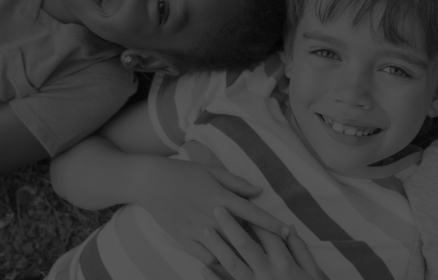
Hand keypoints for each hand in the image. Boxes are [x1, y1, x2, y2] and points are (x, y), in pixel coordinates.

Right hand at [138, 159, 288, 265]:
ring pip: (225, 249)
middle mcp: (211, 215)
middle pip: (242, 235)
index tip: (287, 231)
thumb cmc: (183, 173)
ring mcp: (196, 230)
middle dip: (262, 244)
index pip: (252, 212)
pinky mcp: (184, 240)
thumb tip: (258, 191)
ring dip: (243, 257)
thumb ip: (237, 183)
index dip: (271, 223)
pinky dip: (220, 263)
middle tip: (280, 254)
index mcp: (220, 197)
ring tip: (260, 264)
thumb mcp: (212, 171)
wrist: (150, 182)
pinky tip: (232, 267)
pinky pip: (206, 257)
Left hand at [199, 207, 324, 279]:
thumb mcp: (314, 272)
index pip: (268, 234)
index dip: (255, 217)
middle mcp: (268, 273)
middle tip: (217, 208)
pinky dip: (213, 278)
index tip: (244, 203)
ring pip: (233, 264)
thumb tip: (289, 227)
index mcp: (284, 263)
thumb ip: (301, 250)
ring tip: (206, 231)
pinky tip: (202, 267)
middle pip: (246, 245)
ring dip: (218, 246)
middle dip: (231, 226)